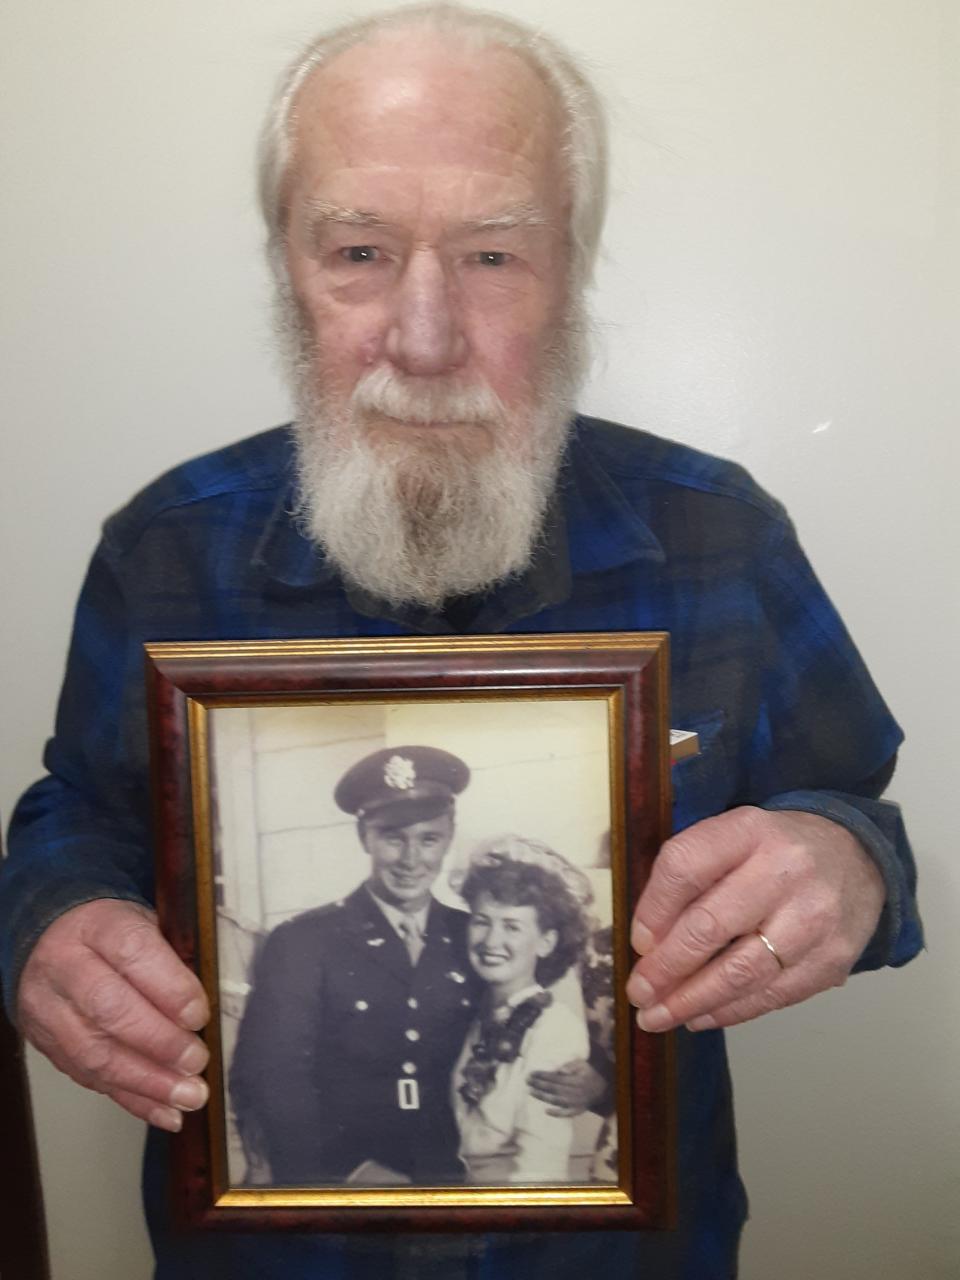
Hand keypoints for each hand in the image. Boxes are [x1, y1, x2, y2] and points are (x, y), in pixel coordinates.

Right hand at [17, 899, 209, 1131]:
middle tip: (197, 1060)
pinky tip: (166, 1111)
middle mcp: (66, 966)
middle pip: (109, 1008)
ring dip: (148, 1081)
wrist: (49, 941)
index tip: (199, 1015)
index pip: (133, 952)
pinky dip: (132, 1099)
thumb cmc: (110, 934)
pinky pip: (90, 1078)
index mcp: (98, 926)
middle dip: (160, 1042)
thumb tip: (208, 1005)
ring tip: (189, 1095)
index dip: (170, 987)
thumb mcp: (144, 922)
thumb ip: (173, 957)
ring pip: (95, 1053)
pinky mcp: (47, 1045)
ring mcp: (50, 1009)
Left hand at [527, 1059, 606, 1116]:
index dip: (543, 1076)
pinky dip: (557, 1113)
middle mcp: (575, 1092)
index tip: (531, 1073)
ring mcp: (575, 1103)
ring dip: (543, 1097)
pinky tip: (546, 1111)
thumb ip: (571, 1066)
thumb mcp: (582, 1064)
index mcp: (575, 1080)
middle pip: (553, 1088)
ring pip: (557, 1100)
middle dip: (539, 1084)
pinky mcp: (577, 1111)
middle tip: (527, 1080)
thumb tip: (561, 1071)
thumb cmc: (588, 1073)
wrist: (601, 1088)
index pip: (555, 1078)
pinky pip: (566, 1113)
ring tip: (530, 1091)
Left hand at [626, 807, 884, 1032]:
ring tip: (658, 1017)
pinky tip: (700, 1016)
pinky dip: (729, 1011)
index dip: (653, 909)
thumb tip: (646, 943)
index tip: (637, 943)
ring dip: (691, 1002)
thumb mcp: (733, 836)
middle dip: (665, 968)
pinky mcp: (833, 959)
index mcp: (749, 829)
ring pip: (740, 972)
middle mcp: (785, 869)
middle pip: (710, 926)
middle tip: (638, 992)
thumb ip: (689, 873)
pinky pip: (771, 996)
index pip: (686, 866)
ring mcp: (813, 918)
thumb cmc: (775, 850)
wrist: (857, 856)